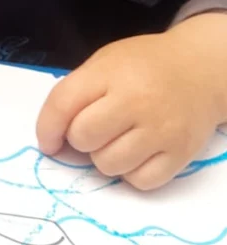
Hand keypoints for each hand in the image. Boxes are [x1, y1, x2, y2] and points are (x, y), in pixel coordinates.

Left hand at [36, 14, 226, 189]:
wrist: (198, 69)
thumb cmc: (144, 65)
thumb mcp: (105, 62)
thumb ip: (78, 91)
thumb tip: (54, 134)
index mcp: (110, 73)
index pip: (63, 104)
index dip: (47, 128)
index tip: (48, 140)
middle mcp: (135, 101)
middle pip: (83, 137)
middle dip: (79, 139)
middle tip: (92, 130)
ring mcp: (160, 130)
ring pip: (108, 165)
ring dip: (104, 157)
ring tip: (116, 139)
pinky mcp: (180, 154)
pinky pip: (139, 181)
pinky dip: (131, 172)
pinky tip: (136, 152)